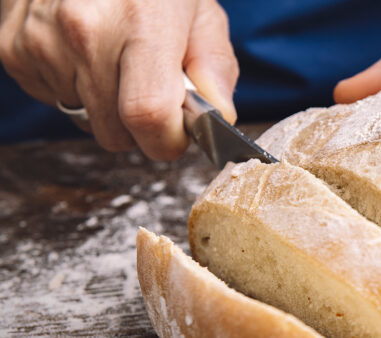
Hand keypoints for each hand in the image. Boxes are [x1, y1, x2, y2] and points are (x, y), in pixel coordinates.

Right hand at [0, 0, 237, 159]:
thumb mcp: (199, 10)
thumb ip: (214, 66)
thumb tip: (218, 116)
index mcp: (142, 21)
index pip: (148, 115)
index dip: (167, 140)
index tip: (177, 135)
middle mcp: (85, 29)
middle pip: (114, 131)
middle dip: (140, 129)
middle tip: (150, 92)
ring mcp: (43, 38)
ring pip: (83, 119)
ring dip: (105, 106)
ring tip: (115, 59)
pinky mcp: (13, 47)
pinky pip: (53, 99)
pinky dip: (73, 87)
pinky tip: (83, 52)